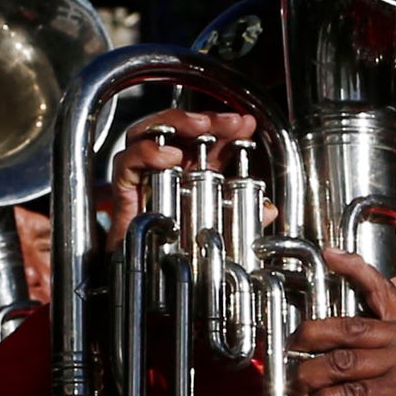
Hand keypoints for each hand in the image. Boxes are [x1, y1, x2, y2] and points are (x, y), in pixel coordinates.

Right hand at [104, 110, 273, 252]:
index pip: (206, 139)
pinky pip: (126, 163)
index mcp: (191, 172)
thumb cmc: (182, 251)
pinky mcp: (125, 192)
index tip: (246, 124)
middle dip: (205, 118)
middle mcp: (166, 169)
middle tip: (230, 122)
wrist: (151, 277)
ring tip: (200, 126)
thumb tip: (270, 209)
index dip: (225, 127)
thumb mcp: (224, 230)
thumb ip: (247, 217)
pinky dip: (146, 153)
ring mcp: (143, 177)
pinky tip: (169, 156)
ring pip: (147, 133)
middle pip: (177, 128)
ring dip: (175, 123)